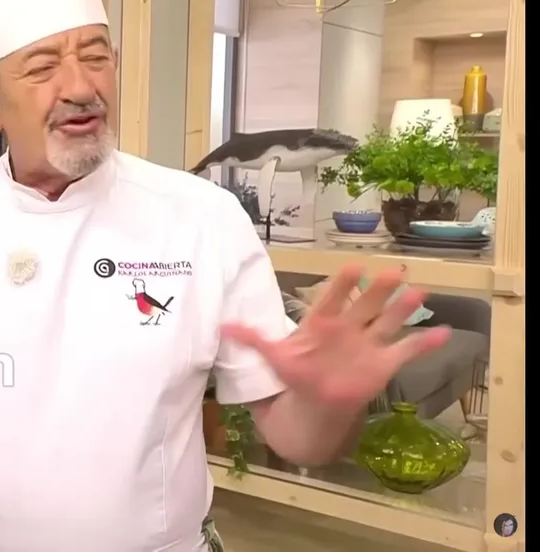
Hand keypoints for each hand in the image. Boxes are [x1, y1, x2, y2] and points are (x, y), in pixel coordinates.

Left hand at [221, 264, 450, 408]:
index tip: (354, 267)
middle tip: (394, 270)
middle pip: (366, 305)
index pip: (332, 298)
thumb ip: (252, 339)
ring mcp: (369, 344)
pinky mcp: (384, 364)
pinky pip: (407, 351)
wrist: (317, 398)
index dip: (342, 285)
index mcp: (322, 321)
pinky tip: (444, 332)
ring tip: (420, 292)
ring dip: (404, 308)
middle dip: (380, 289)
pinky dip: (425, 343)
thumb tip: (221, 327)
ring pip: (388, 322)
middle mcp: (349, 327)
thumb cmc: (298, 370)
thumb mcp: (273, 356)